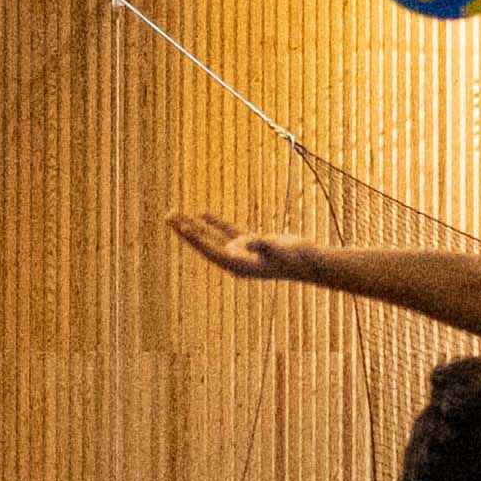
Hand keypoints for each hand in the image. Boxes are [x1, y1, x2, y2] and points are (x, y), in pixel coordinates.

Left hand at [167, 212, 318, 280]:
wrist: (312, 264)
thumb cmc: (296, 258)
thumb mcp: (279, 250)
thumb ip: (262, 244)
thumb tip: (248, 240)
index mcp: (239, 266)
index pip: (211, 250)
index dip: (196, 239)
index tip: (182, 227)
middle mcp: (236, 261)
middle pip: (205, 244)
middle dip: (186, 231)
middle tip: (167, 217)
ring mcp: (242, 253)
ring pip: (212, 237)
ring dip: (195, 227)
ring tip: (176, 215)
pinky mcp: (250, 245)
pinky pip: (227, 232)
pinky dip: (214, 224)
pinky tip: (202, 215)